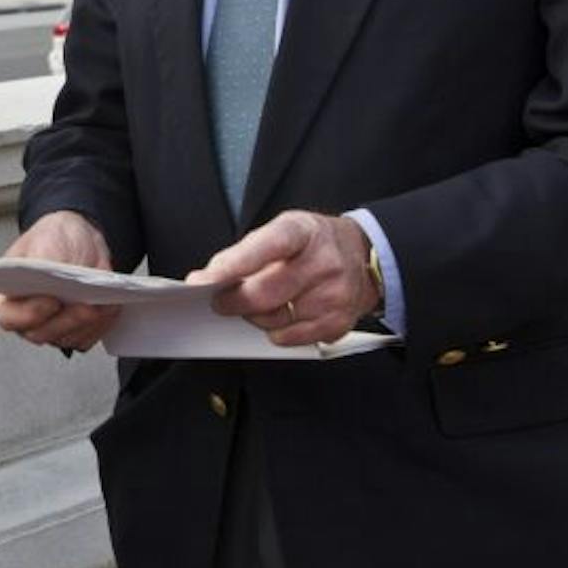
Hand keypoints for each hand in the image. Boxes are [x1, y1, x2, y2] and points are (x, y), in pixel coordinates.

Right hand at [0, 211, 121, 351]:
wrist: (79, 241)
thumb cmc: (53, 239)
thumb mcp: (44, 240)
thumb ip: (42, 261)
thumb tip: (48, 275)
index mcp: (6, 294)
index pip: (9, 317)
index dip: (29, 314)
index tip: (52, 301)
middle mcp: (25, 316)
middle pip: (39, 334)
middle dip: (66, 321)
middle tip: (86, 307)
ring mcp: (49, 327)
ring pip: (66, 340)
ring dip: (86, 324)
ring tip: (101, 303)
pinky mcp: (72, 331)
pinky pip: (86, 339)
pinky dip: (100, 326)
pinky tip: (106, 307)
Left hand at [186, 211, 377, 346]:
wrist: (364, 254)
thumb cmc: (313, 242)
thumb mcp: (283, 230)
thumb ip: (246, 252)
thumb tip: (210, 278)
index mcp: (302, 231)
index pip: (263, 249)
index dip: (231, 266)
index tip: (203, 281)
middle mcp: (323, 262)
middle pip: (263, 294)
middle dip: (232, 301)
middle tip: (220, 300)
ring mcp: (334, 295)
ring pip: (272, 320)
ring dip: (255, 315)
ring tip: (261, 301)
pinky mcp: (338, 322)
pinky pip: (289, 338)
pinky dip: (276, 330)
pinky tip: (283, 314)